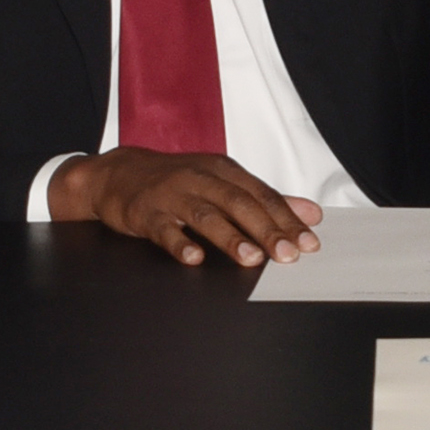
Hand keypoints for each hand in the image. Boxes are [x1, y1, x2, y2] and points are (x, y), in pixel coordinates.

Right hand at [52, 148, 322, 265]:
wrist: (118, 174)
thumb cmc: (178, 181)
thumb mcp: (222, 182)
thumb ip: (265, 199)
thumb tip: (311, 214)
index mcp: (224, 171)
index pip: (262, 194)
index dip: (287, 218)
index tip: (308, 242)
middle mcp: (201, 178)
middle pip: (239, 203)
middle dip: (267, 230)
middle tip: (288, 255)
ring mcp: (172, 195)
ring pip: (205, 214)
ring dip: (230, 236)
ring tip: (251, 257)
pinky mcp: (146, 212)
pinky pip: (164, 229)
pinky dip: (180, 243)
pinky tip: (194, 258)